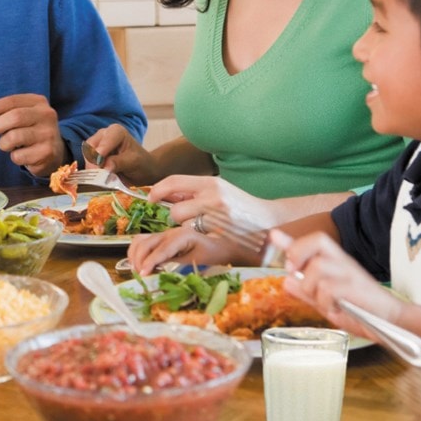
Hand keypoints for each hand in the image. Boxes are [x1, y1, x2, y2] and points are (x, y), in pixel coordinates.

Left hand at [0, 94, 65, 176]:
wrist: (55, 150)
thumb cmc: (31, 130)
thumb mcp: (22, 116)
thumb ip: (4, 113)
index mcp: (38, 102)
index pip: (13, 101)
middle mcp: (46, 115)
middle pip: (15, 117)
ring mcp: (48, 134)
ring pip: (14, 137)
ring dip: (3, 143)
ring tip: (7, 145)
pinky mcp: (47, 152)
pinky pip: (19, 156)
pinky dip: (14, 156)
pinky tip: (22, 154)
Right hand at [87, 124, 158, 183]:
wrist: (142, 169)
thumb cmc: (141, 163)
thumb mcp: (134, 162)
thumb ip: (119, 162)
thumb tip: (105, 167)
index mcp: (116, 131)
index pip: (103, 142)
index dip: (99, 155)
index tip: (98, 168)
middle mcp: (104, 135)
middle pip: (91, 148)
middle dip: (94, 163)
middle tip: (99, 177)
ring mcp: (97, 144)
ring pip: (86, 156)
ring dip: (92, 169)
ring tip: (102, 178)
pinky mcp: (93, 155)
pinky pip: (87, 164)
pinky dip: (91, 172)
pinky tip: (99, 178)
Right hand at [127, 227, 237, 276]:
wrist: (223, 243)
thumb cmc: (214, 253)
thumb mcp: (199, 261)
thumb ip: (179, 264)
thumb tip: (160, 271)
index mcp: (181, 236)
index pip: (160, 250)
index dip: (150, 263)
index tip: (143, 275)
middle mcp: (170, 233)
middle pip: (145, 243)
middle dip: (139, 260)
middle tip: (140, 277)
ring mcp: (165, 234)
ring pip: (140, 240)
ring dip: (134, 256)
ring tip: (138, 271)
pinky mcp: (163, 239)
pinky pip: (143, 241)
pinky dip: (136, 251)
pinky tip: (139, 264)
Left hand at [147, 175, 277, 229]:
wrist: (269, 220)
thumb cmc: (241, 206)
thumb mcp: (219, 190)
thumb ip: (195, 191)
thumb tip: (165, 193)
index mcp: (210, 183)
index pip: (173, 181)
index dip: (157, 191)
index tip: (151, 198)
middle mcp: (212, 196)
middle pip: (176, 210)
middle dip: (177, 218)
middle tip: (188, 220)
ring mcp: (217, 217)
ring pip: (185, 227)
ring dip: (188, 230)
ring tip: (204, 228)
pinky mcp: (222, 234)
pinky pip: (197, 239)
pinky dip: (198, 239)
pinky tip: (210, 236)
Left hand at [271, 230, 404, 338]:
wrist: (393, 323)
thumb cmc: (362, 312)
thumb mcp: (328, 302)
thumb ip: (306, 292)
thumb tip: (286, 281)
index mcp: (336, 263)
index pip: (312, 242)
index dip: (291, 240)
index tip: (273, 235)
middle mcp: (343, 262)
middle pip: (317, 240)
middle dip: (299, 252)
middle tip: (295, 270)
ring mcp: (349, 273)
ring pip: (317, 267)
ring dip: (312, 287)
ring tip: (323, 302)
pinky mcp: (355, 287)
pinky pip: (327, 288)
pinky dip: (325, 302)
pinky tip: (335, 310)